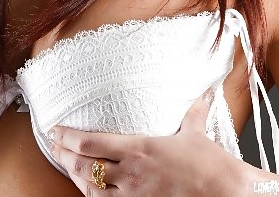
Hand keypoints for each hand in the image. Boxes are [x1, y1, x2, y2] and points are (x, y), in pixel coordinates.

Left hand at [49, 87, 236, 195]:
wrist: (226, 196)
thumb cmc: (211, 166)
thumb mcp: (196, 133)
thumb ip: (194, 112)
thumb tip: (205, 92)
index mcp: (138, 148)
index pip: (90, 142)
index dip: (67, 137)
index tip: (55, 130)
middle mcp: (130, 174)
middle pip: (83, 166)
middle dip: (63, 156)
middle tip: (52, 146)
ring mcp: (133, 196)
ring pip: (90, 189)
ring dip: (75, 177)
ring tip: (66, 166)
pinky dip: (93, 196)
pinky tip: (89, 190)